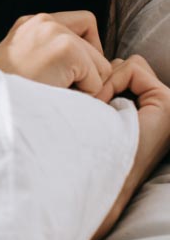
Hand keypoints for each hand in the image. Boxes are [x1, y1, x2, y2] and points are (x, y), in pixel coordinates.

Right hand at [0, 10, 112, 97]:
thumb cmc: (9, 94)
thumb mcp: (24, 62)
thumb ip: (51, 52)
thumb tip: (102, 64)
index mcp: (31, 23)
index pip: (84, 23)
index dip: (87, 49)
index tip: (69, 72)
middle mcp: (43, 21)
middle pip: (95, 44)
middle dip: (88, 71)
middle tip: (62, 88)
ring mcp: (55, 32)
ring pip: (101, 65)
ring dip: (87, 85)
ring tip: (57, 92)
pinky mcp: (67, 49)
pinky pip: (97, 79)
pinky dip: (85, 94)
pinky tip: (59, 95)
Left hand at [85, 54, 169, 239]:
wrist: (94, 176)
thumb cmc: (84, 148)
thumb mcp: (92, 116)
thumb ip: (100, 94)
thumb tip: (79, 63)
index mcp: (147, 111)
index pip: (123, 71)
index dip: (99, 82)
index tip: (88, 105)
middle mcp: (162, 107)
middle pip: (124, 66)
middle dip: (103, 80)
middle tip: (92, 107)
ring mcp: (168, 105)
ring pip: (128, 64)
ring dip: (105, 83)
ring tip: (98, 110)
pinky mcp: (167, 104)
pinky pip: (132, 68)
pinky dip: (112, 82)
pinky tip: (104, 106)